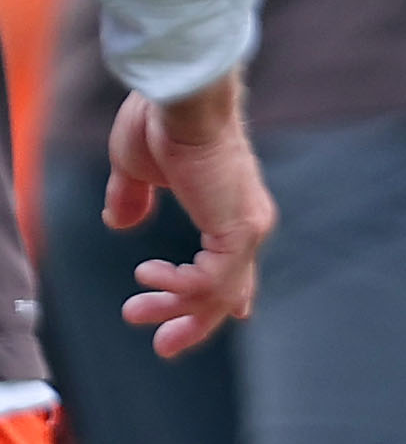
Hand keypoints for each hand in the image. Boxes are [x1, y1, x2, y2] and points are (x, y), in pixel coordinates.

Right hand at [105, 69, 275, 358]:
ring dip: (172, 309)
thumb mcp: (139, 171)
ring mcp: (247, 226)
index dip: (223, 300)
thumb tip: (122, 221)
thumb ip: (134, 199)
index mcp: (229, 209)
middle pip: (228, 293)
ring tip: (134, 308)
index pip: (234, 267)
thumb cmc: (162, 123)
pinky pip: (210, 283)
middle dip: (191, 323)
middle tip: (159, 343)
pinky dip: (177, 287)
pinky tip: (148, 274)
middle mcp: (247, 222)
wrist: (179, 100)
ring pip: (217, 294)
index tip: (200, 325)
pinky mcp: (238, 229)